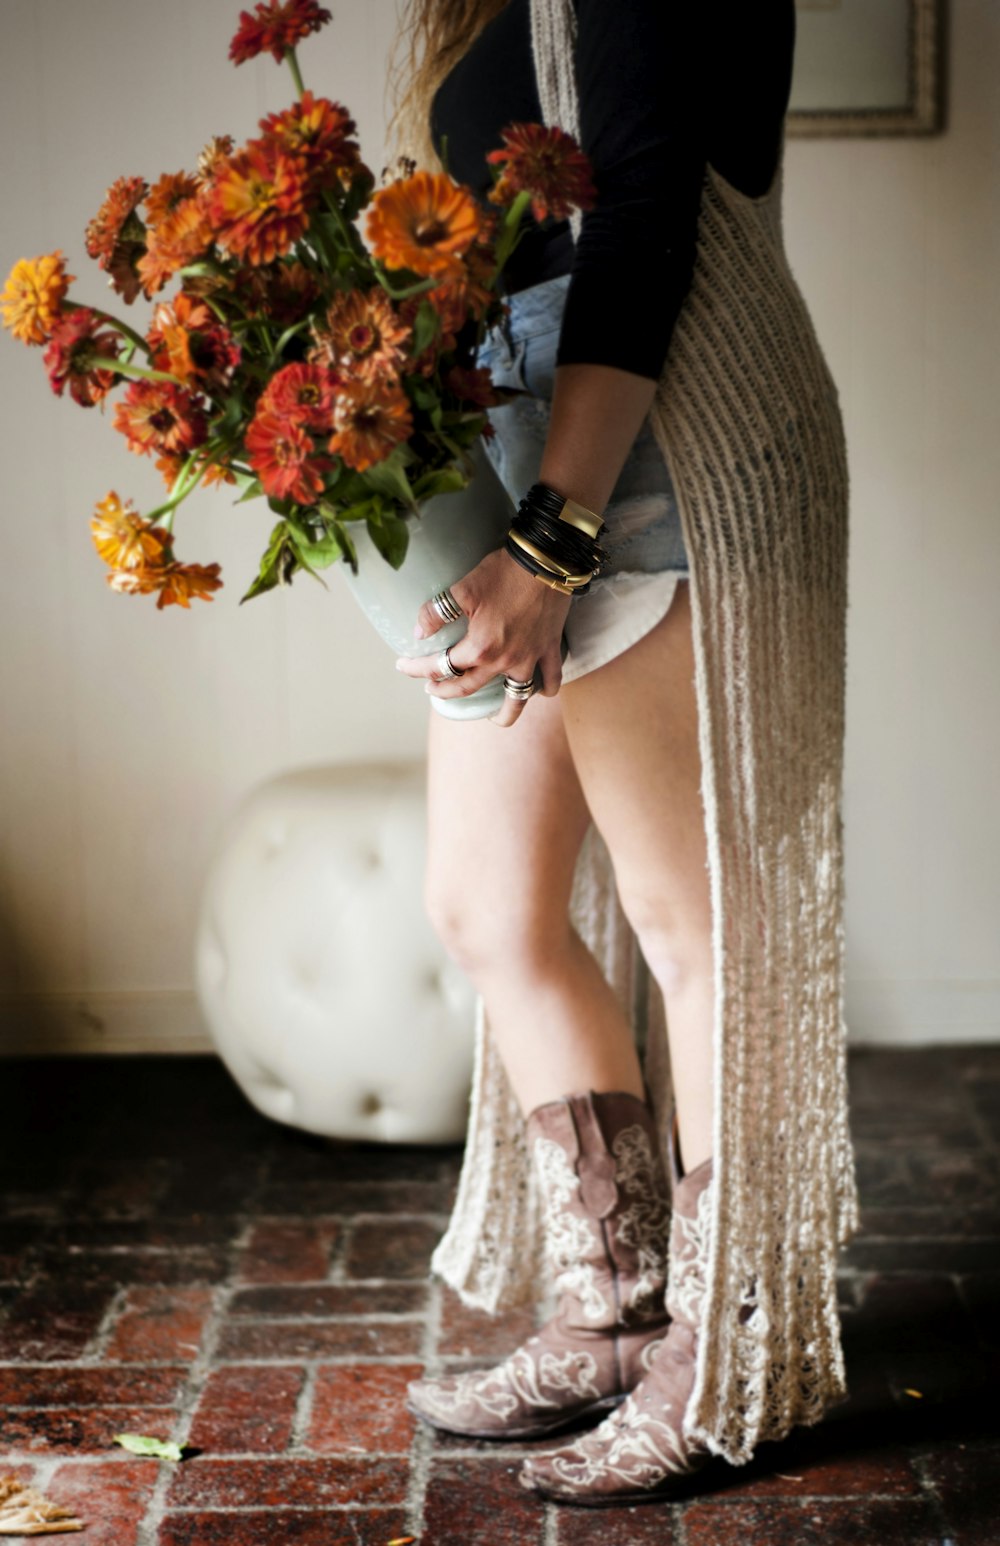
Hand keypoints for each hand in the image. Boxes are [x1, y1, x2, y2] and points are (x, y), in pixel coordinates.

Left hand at [394, 546, 570, 727]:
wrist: (546, 561)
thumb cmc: (504, 572)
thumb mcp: (463, 589)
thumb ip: (437, 613)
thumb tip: (419, 633)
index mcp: (480, 648)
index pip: (441, 666)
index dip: (417, 668)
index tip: (402, 665)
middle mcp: (504, 660)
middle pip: (470, 687)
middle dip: (446, 691)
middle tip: (432, 689)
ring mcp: (529, 658)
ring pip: (517, 697)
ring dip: (506, 712)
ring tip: (496, 720)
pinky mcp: (549, 649)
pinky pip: (551, 678)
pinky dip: (546, 688)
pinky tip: (540, 691)